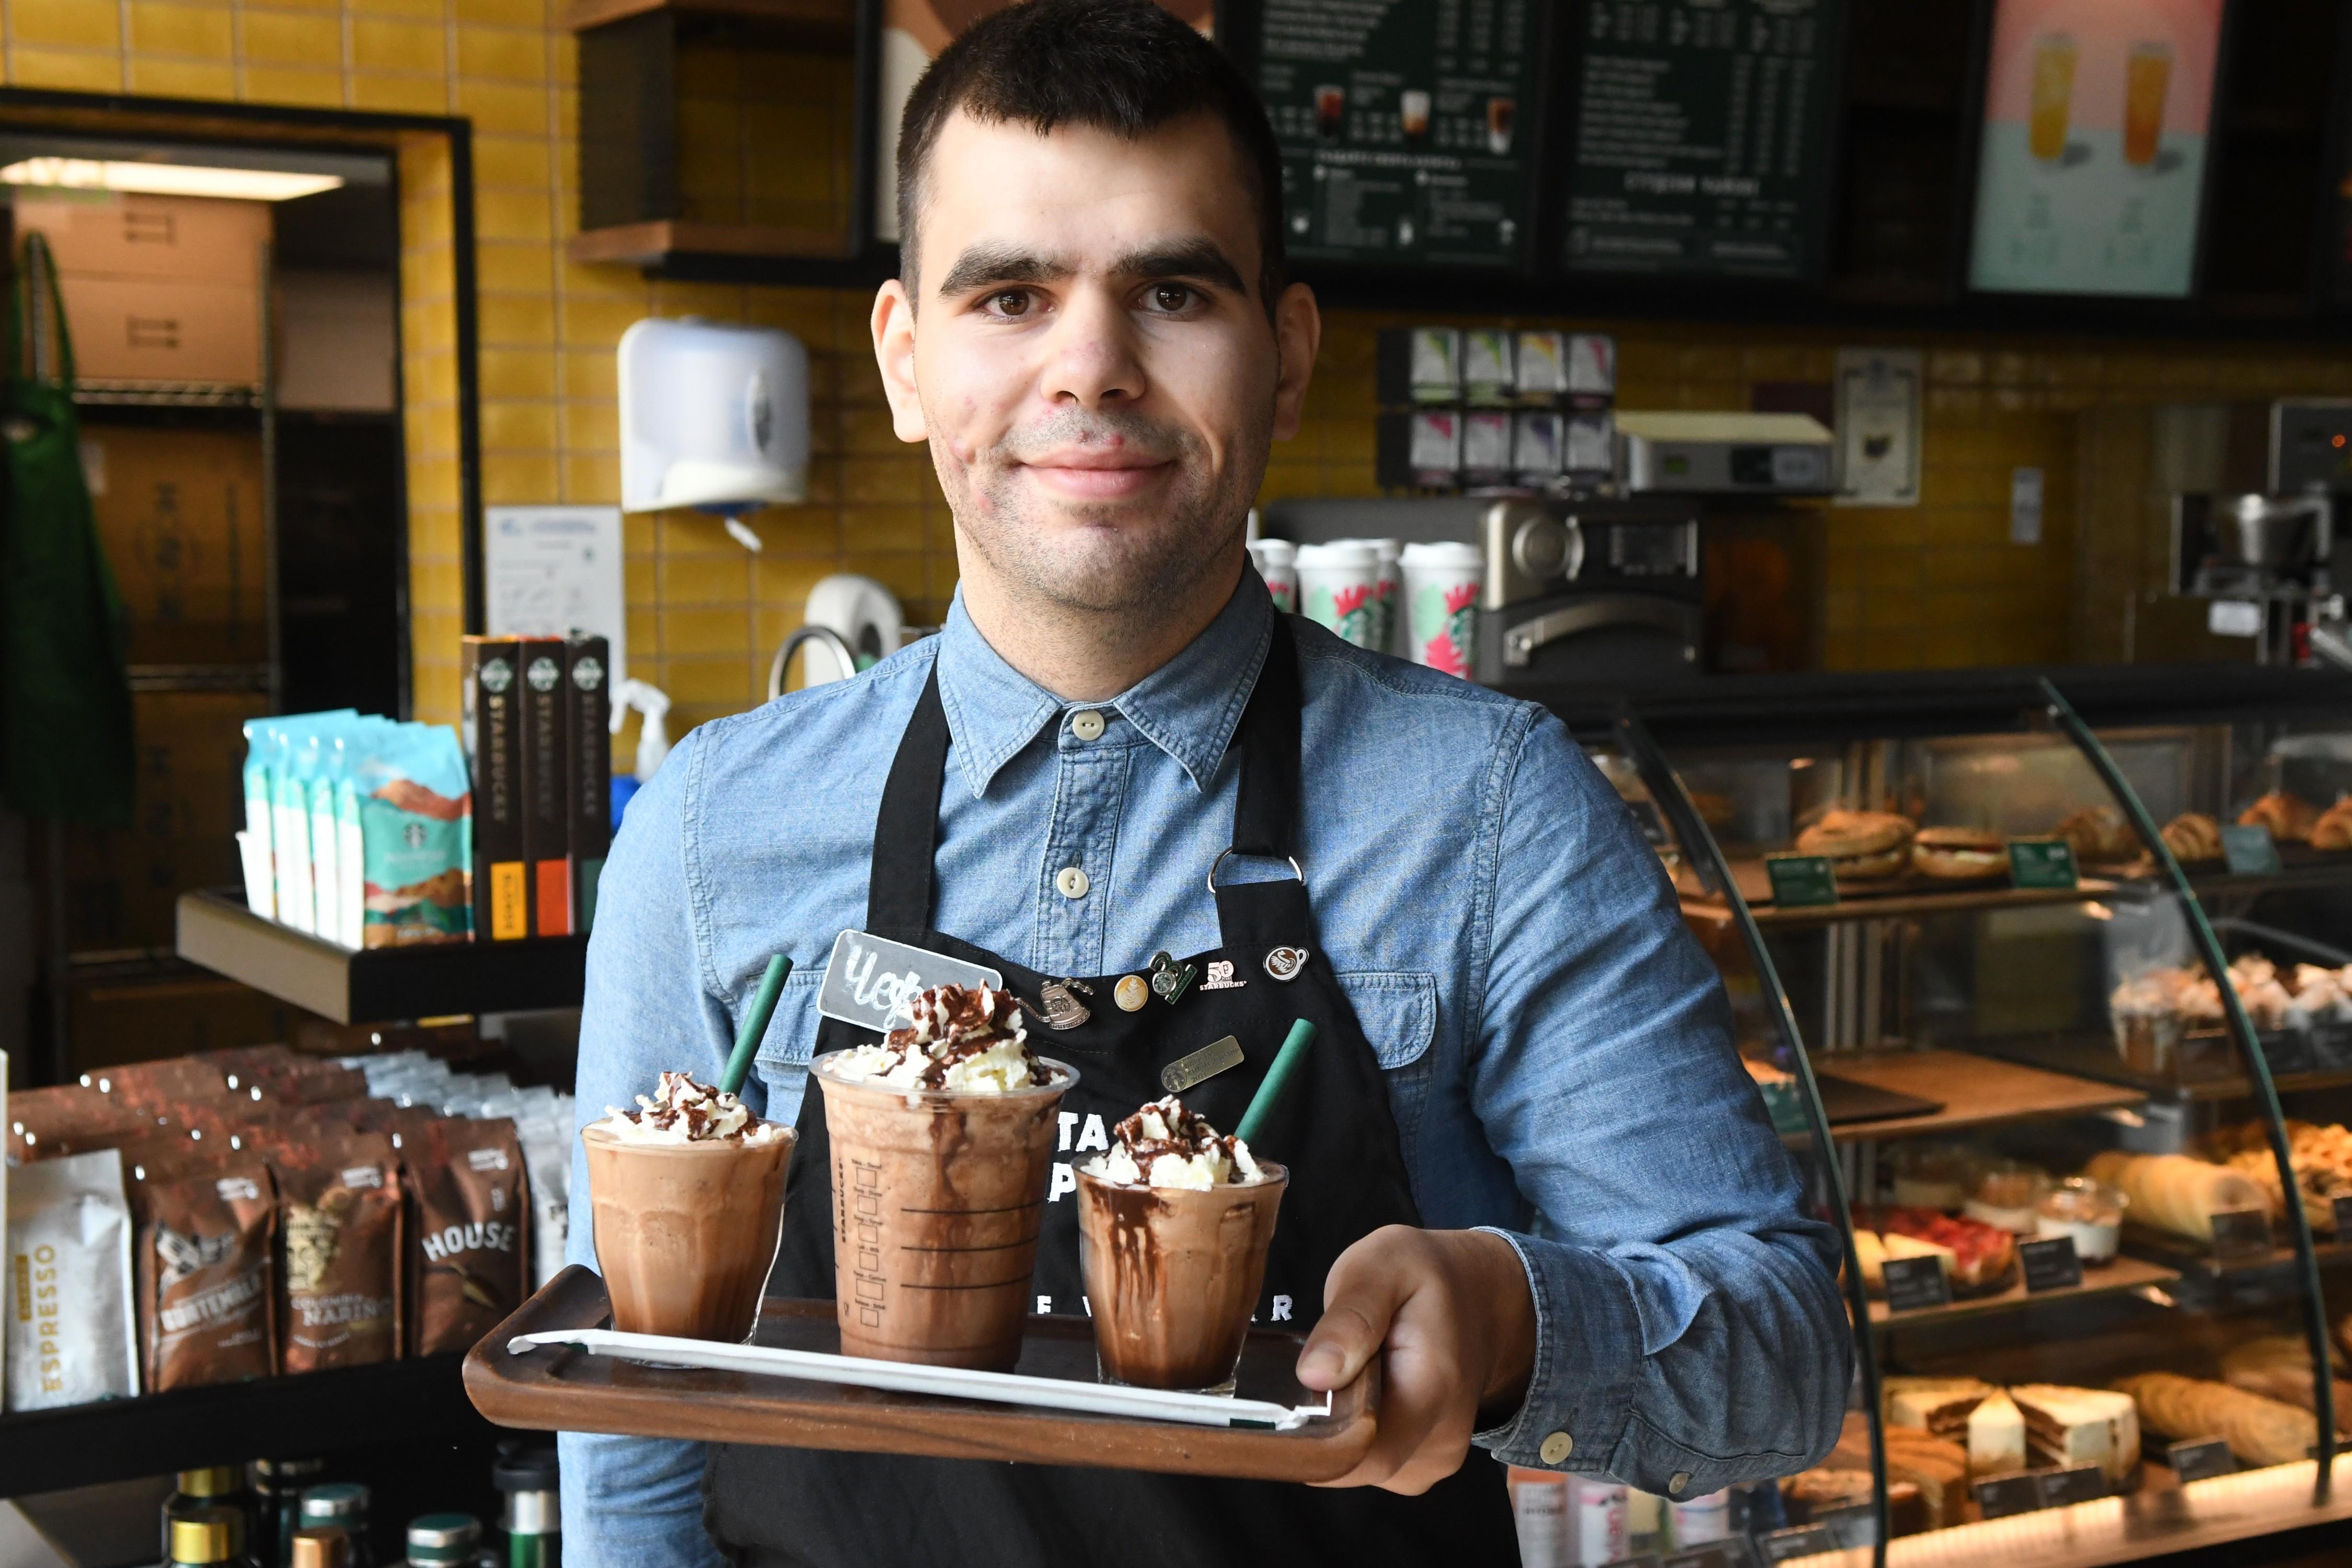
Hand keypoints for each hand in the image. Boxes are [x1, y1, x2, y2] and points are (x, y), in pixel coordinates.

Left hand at [1293, 1225, 1536, 1493]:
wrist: (1482, 1296)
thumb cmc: (1427, 1277)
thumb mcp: (1384, 1267)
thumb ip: (1351, 1318)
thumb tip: (1314, 1375)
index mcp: (1433, 1391)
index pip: (1360, 1454)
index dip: (1310, 1436)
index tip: (1289, 1393)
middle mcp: (1441, 1440)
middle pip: (1350, 1466)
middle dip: (1318, 1425)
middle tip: (1319, 1365)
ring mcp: (1435, 1459)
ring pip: (1356, 1467)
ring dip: (1335, 1427)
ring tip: (1349, 1371)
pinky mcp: (1424, 1463)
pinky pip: (1370, 1463)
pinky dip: (1353, 1432)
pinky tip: (1362, 1391)